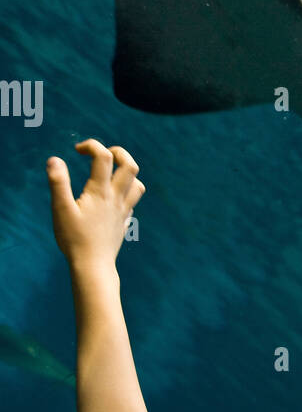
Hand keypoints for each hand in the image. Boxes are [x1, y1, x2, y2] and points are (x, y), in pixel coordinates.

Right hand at [46, 140, 145, 269]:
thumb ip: (58, 183)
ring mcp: (123, 211)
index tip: (77, 151)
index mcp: (100, 191)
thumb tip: (54, 160)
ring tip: (110, 174)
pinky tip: (112, 200)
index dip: (91, 146)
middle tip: (102, 154)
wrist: (93, 266)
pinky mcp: (123, 223)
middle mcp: (116, 198)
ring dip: (127, 174)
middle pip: (130, 166)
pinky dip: (125, 194)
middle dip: (119, 152)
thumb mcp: (61, 209)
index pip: (103, 156)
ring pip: (138, 184)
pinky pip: (132, 203)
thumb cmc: (74, 238)